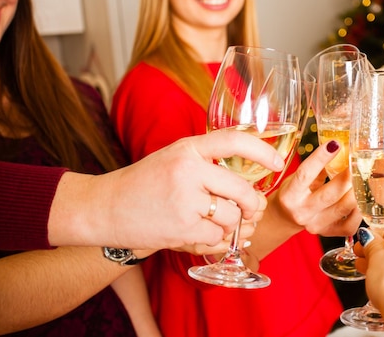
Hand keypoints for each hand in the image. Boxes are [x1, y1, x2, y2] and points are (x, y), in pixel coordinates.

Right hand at [50, 131, 283, 250]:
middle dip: (253, 206)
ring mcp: (185, 199)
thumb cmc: (144, 183)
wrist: (104, 208)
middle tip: (251, 211)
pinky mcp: (181, 227)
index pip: (235, 140)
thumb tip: (251, 182)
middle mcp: (188, 170)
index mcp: (188, 148)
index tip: (279, 163)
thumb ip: (207, 162)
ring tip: (215, 224)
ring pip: (233, 217)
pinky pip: (217, 238)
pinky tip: (198, 236)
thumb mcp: (175, 159)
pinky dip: (214, 241)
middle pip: (243, 190)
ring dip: (230, 226)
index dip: (263, 151)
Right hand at [272, 141, 360, 236]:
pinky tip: (360, 199)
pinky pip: (350, 224)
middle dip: (347, 176)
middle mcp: (301, 212)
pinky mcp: (328, 233)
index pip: (306, 174)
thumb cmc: (293, 193)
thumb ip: (316, 167)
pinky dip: (359, 211)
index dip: (321, 158)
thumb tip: (338, 147)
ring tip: (363, 178)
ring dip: (356, 191)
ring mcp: (316, 225)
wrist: (286, 219)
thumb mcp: (296, 178)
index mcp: (290, 195)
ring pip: (343, 208)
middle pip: (330, 194)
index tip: (335, 144)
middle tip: (358, 162)